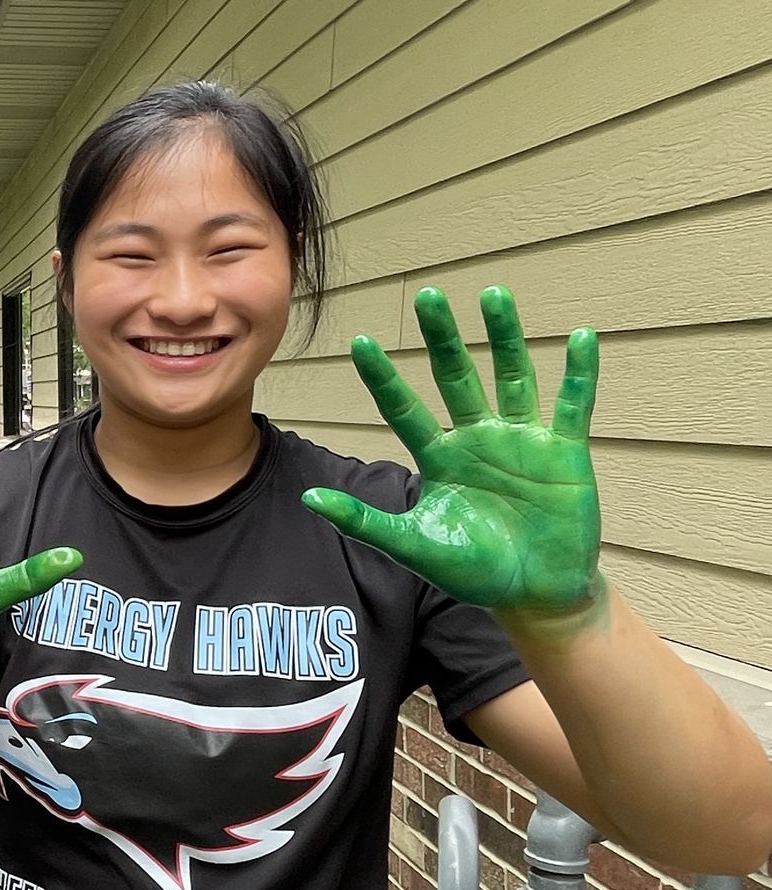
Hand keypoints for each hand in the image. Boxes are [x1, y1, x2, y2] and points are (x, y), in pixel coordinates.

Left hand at [302, 286, 600, 618]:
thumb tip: (309, 500)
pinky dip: (578, 375)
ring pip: (512, 377)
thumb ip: (364, 522)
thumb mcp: (412, 545)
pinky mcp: (564, 452)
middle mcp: (477, 438)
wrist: (534, 594)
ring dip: (504, 337)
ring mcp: (522, 440)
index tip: (360, 342)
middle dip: (442, 338)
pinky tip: (579, 338)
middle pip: (456, 377)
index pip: (404, 408)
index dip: (384, 378)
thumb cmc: (473, 570)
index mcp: (439, 457)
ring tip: (492, 295)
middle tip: (428, 296)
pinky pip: (572, 405)